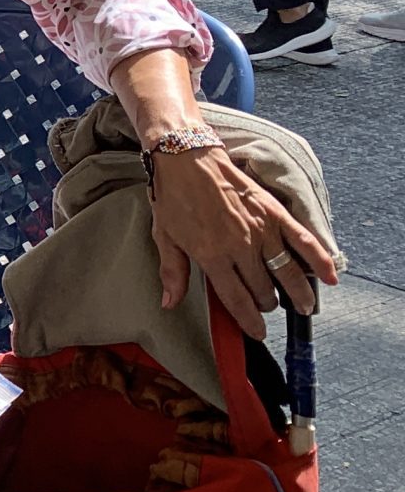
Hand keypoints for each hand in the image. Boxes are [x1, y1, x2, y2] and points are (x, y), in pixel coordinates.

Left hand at [149, 144, 338, 339]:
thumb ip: (172, 273)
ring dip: (298, 293)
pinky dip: (320, 261)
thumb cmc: (173, 196)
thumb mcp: (164, 237)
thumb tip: (170, 303)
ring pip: (286, 272)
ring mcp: (261, 230)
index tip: (256, 333)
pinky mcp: (275, 213)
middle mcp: (240, 247)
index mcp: (211, 255)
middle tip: (267, 305)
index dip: (248, 322)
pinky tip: (328, 277)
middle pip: (263, 290)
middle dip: (266, 304)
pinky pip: (304, 241)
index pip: (236, 300)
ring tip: (303, 306)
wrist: (187, 158)